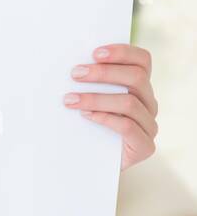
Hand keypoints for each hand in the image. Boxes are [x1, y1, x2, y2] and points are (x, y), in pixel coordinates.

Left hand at [64, 43, 157, 171]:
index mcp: (138, 86)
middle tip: (75, 74)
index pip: (142, 60)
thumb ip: (85, 80)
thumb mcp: (85, 98)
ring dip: (96, 98)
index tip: (94, 53)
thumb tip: (65, 62)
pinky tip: (85, 116)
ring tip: (69, 100)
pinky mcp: (145, 146)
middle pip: (136, 78)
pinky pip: (129, 127)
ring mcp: (149, 125)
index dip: (122, 52)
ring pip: (130, 102)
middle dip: (103, 73)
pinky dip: (105, 118)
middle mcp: (148, 103)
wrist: (88, 163)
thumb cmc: (83, 125)